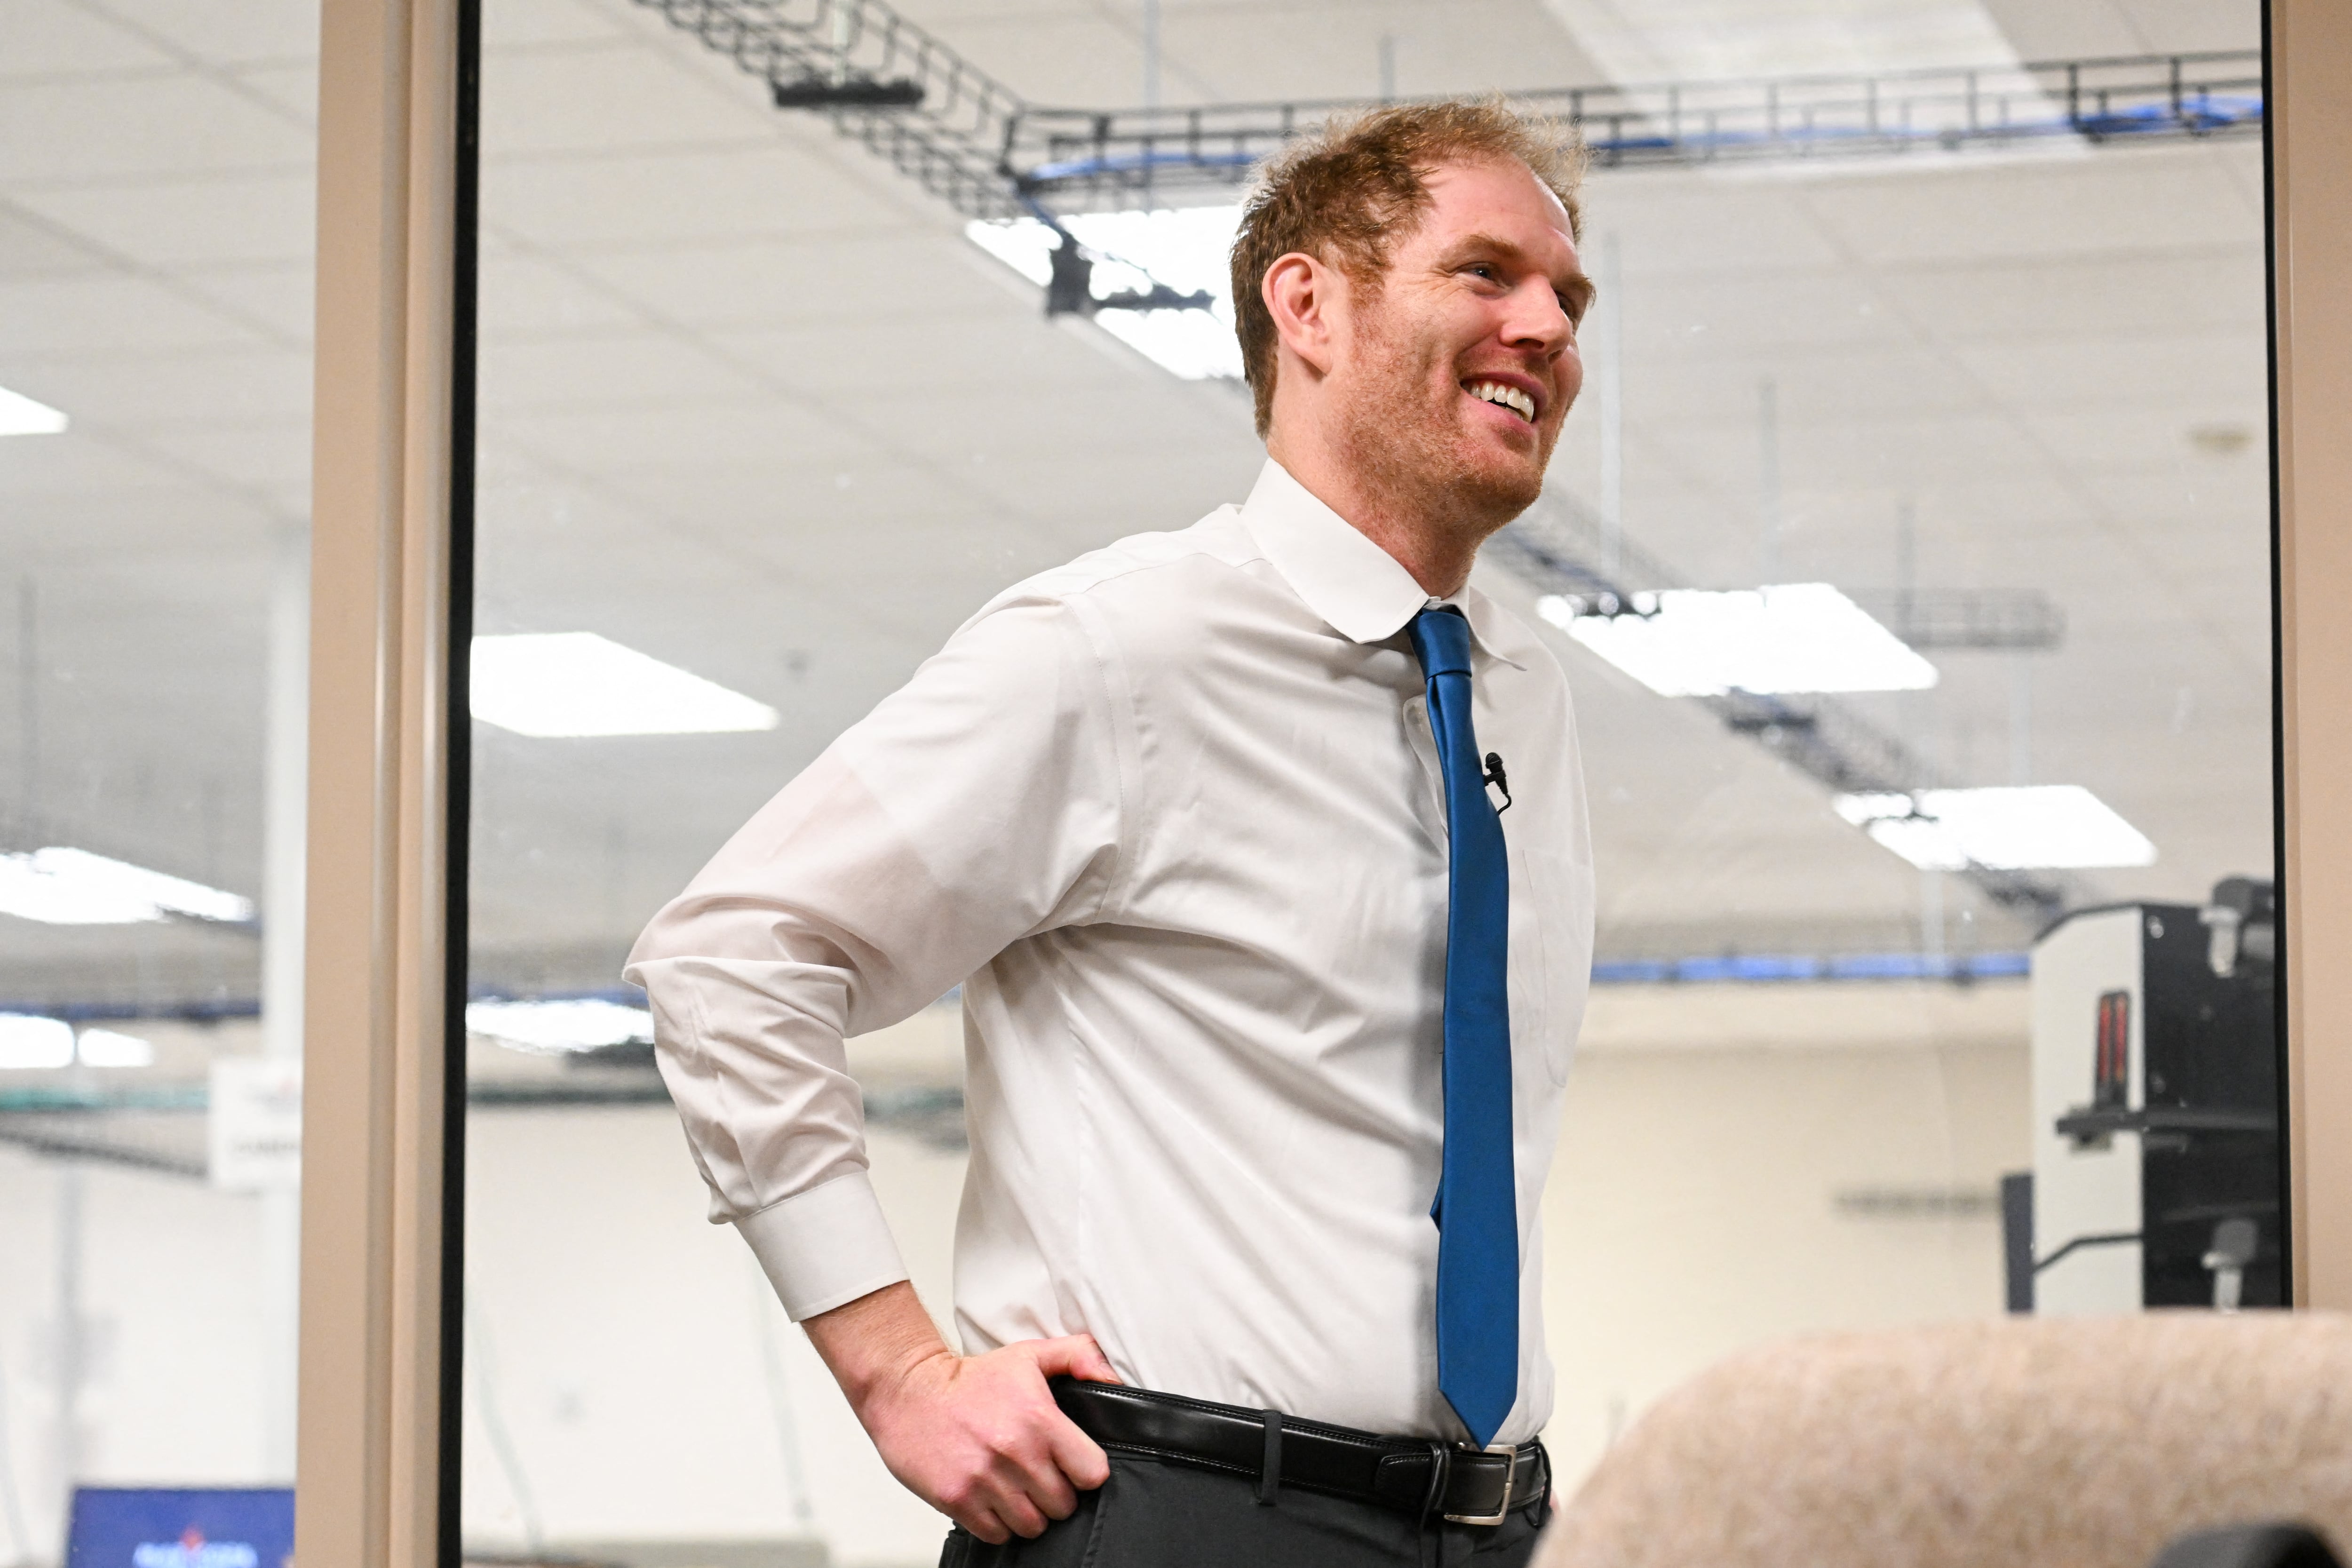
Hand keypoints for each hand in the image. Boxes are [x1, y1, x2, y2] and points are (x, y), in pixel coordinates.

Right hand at [804, 1282, 1121, 1543]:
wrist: (908, 1390)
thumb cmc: (970, 1378)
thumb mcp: (1029, 1355)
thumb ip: (1079, 1357)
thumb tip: (1114, 1380)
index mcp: (1040, 1419)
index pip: (1092, 1473)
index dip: (1085, 1472)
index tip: (1072, 1466)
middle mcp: (1015, 1452)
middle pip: (1063, 1505)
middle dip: (1056, 1494)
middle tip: (1039, 1476)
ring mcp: (985, 1480)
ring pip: (1032, 1525)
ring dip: (1028, 1513)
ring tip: (1016, 1489)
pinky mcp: (958, 1499)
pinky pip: (997, 1534)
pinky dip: (998, 1524)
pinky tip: (991, 1499)